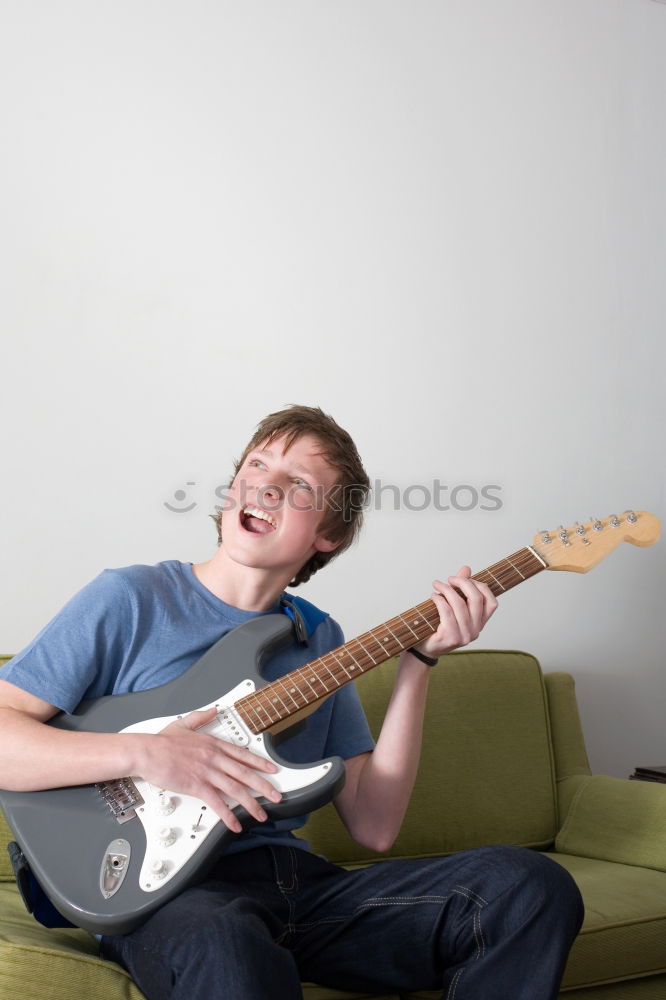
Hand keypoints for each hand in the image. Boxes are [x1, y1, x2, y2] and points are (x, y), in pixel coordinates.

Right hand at [133, 706, 281, 832]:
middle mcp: (214, 758)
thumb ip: (201, 717)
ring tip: (261, 814)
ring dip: (251, 803)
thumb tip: (213, 709)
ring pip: (236, 789)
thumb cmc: (162, 741)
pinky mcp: (197, 786)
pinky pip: (217, 803)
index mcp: (213, 744)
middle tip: (277, 795)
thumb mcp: (185, 723)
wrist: (147, 752)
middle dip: (264, 786)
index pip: (243, 754)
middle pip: (245, 773)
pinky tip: (235, 823)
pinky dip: (228, 815)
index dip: (260, 763)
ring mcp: (207, 772)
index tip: (273, 769)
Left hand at [411, 566, 497, 661]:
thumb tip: (466, 568)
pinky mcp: (451, 638)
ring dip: (447, 589)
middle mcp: (475, 630)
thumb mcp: (452, 606)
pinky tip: (434, 596)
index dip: (481, 586)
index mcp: (480, 623)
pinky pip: (447, 612)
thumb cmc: (438, 626)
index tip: (466, 579)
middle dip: (463, 583)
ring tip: (437, 585)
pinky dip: (439, 600)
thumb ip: (461, 588)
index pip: (492, 603)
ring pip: (460, 604)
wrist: (424, 648)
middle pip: (476, 599)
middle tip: (450, 579)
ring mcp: (464, 636)